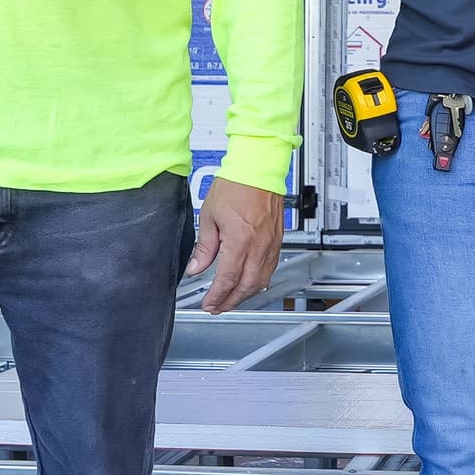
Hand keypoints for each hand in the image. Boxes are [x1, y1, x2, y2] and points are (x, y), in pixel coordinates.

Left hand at [186, 176, 285, 313]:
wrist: (258, 168)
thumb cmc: (236, 185)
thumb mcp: (210, 216)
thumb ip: (204, 247)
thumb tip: (196, 267)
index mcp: (240, 241)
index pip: (227, 280)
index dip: (216, 296)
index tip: (208, 303)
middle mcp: (258, 246)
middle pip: (246, 286)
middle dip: (231, 301)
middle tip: (218, 307)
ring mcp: (271, 244)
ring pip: (261, 280)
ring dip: (246, 294)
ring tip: (232, 299)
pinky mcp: (278, 240)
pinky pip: (271, 268)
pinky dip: (260, 281)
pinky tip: (251, 283)